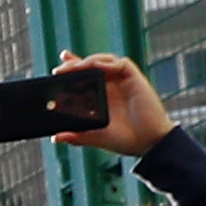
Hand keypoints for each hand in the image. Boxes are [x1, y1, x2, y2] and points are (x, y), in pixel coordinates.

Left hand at [45, 49, 173, 157]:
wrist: (150, 143)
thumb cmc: (127, 140)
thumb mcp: (96, 137)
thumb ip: (77, 136)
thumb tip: (56, 138)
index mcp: (101, 96)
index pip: (84, 77)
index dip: (72, 69)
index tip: (56, 70)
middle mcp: (111, 86)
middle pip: (91, 66)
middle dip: (74, 64)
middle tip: (59, 70)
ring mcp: (123, 81)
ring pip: (104, 61)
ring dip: (87, 62)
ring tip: (73, 68)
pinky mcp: (135, 79)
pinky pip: (122, 63)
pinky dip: (108, 63)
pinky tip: (96, 67)